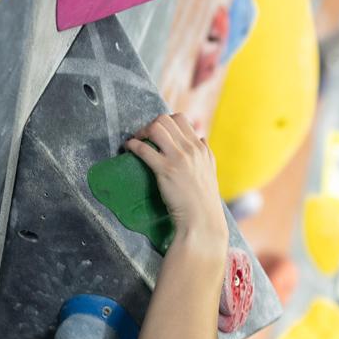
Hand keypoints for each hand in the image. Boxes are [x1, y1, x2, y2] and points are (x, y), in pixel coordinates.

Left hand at [126, 113, 226, 238]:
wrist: (202, 219)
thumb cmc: (204, 199)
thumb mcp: (210, 170)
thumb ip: (205, 153)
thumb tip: (201, 137)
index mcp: (201, 148)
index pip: (181, 119)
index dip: (165, 122)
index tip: (157, 133)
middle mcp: (191, 149)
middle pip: (166, 120)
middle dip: (151, 125)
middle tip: (144, 137)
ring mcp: (179, 158)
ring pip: (156, 128)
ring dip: (142, 132)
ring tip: (137, 141)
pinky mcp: (165, 170)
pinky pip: (144, 149)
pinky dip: (133, 145)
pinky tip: (128, 147)